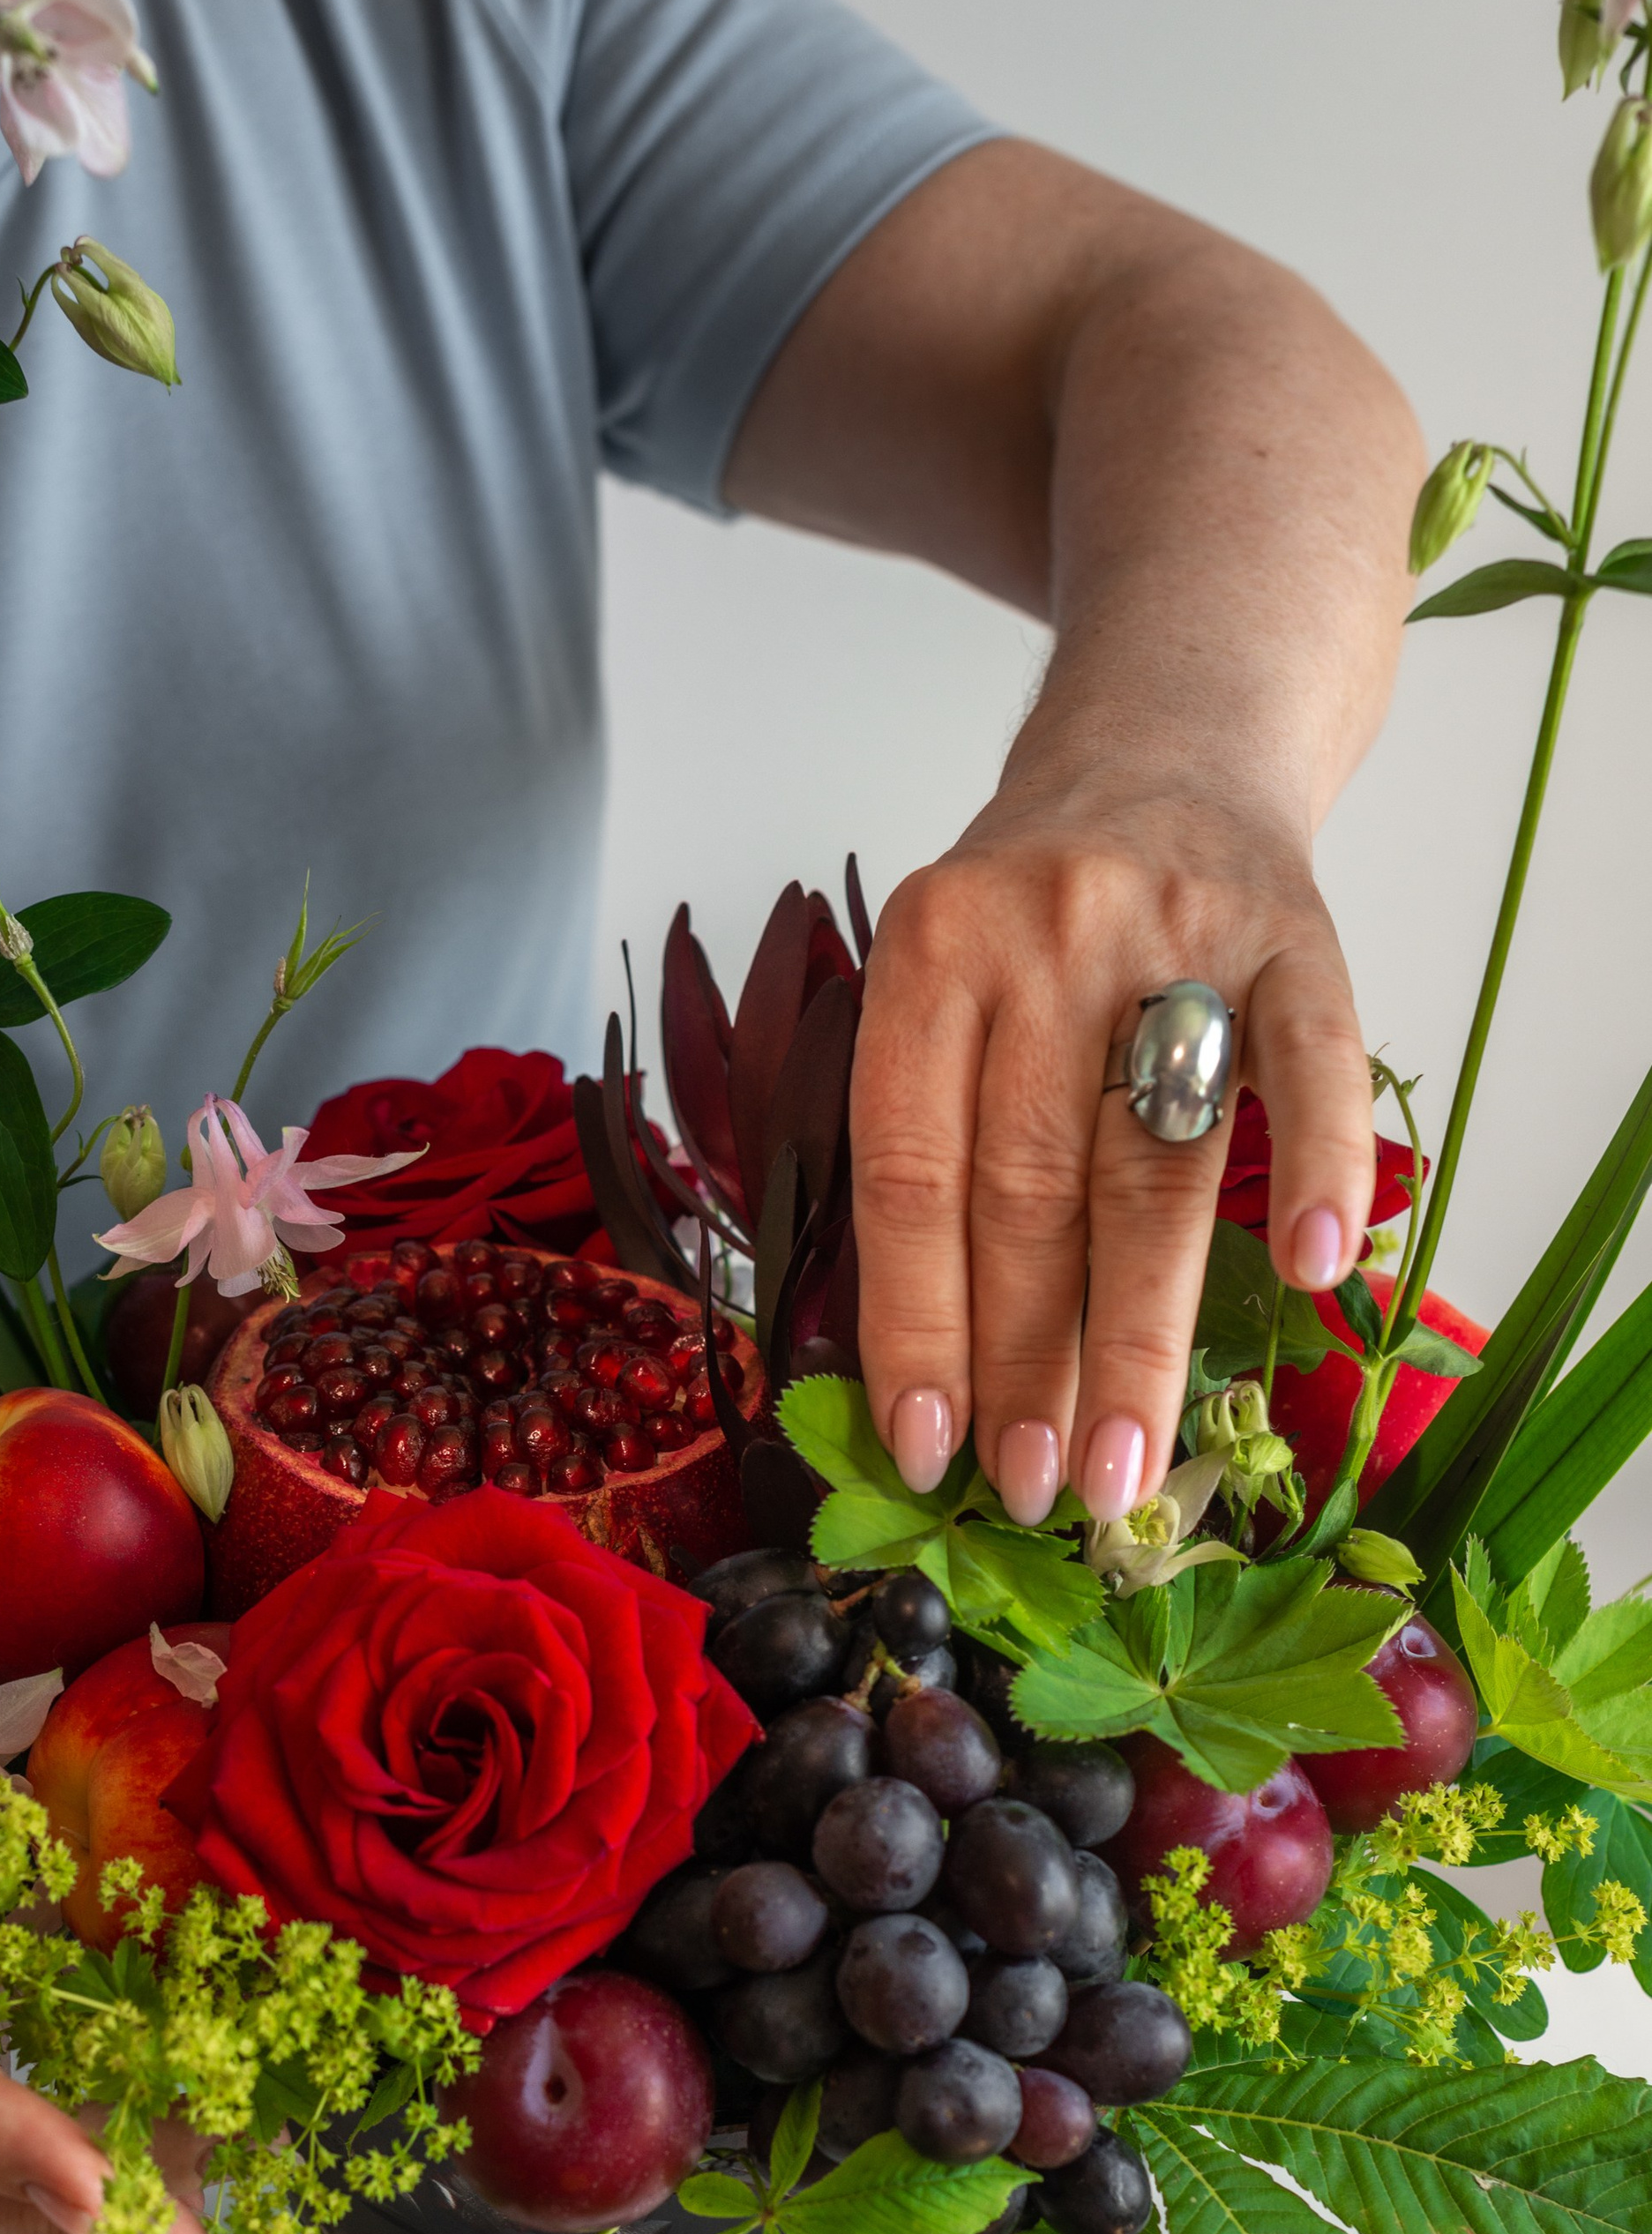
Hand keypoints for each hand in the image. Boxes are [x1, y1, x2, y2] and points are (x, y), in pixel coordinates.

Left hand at [850, 775, 1376, 1521]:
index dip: (916, 1324)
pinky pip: (1313, 1062)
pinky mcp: (1299, 928)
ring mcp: (1178, 929)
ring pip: (1155, 1164)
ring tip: (1126, 1468)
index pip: (911, 1174)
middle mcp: (1045, 936)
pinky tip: (1315, 1279)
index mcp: (931, 957)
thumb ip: (933, 1143)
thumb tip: (931, 1378)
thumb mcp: (943, 988)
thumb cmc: (1036, 919)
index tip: (925, 1451)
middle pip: (1030, 1190)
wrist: (1165, 741)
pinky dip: (1321, 1168)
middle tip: (1034, 1493)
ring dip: (1140, 1336)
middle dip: (1028, 1363)